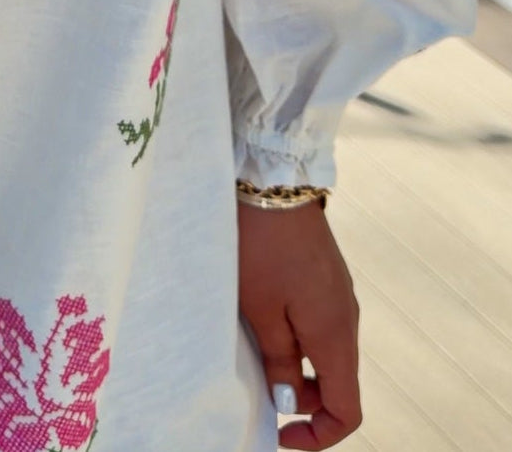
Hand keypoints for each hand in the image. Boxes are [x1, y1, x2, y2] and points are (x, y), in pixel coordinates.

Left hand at [237, 198, 361, 448]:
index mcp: (336, 334)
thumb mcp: (261, 310)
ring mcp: (339, 294)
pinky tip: (266, 321)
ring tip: (256, 353)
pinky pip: (321, 323)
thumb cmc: (262, 245)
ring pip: (329, 353)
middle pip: (339, 384)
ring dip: (300, 368)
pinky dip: (300, 339)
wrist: (274, 179)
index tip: (281, 432)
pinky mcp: (327, 276)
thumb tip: (291, 402)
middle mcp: (347, 317)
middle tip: (261, 391)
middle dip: (304, 401)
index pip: (349, 410)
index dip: (319, 435)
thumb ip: (279, 360)